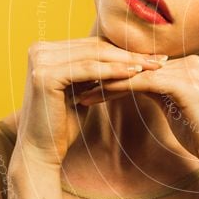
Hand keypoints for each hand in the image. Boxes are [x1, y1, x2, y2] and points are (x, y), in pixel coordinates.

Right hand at [14, 38, 165, 167]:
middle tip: (159, 59)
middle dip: (130, 54)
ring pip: (94, 57)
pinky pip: (88, 70)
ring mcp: (40, 60)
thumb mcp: (81, 90)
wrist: (40, 152)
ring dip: (127, 61)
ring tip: (153, 66)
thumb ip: (93, 71)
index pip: (93, 46)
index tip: (152, 56)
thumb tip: (123, 55)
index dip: (124, 50)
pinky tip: (134, 73)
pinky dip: (113, 71)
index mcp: (46, 50)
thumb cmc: (63, 124)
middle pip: (95, 48)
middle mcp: (39, 49)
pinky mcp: (45, 75)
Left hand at [75, 54, 198, 176]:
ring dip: (103, 80)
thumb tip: (134, 86)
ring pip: (135, 72)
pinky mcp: (184, 84)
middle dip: (104, 73)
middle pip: (136, 64)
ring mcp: (188, 70)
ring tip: (77, 90)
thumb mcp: (173, 107)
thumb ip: (158, 92)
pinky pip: (140, 83)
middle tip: (73, 81)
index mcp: (187, 64)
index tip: (85, 80)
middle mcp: (189, 61)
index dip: (112, 71)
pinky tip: (93, 97)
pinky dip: (115, 89)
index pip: (141, 64)